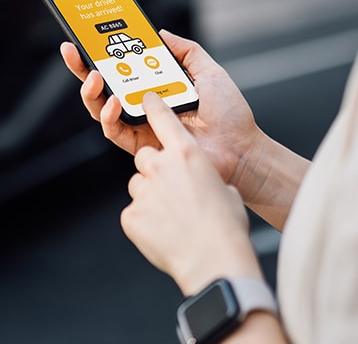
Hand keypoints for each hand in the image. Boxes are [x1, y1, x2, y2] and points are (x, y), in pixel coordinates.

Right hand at [60, 31, 261, 183]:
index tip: (89, 35)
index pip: (126, 67)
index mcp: (160, 85)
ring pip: (102, 108)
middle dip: (84, 69)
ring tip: (94, 77)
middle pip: (105, 86)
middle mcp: (146, 105)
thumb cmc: (230, 114)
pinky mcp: (143, 146)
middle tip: (73, 52)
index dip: (105, 53)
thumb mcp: (209, 71)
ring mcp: (142, 125)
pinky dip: (109, 116)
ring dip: (92, 92)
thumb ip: (186, 51)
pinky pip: (115, 131)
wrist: (241, 148)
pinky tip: (115, 102)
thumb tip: (160, 33)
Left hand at [122, 92, 261, 294]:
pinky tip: (164, 231)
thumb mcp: (226, 189)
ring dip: (151, 194)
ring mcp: (143, 190)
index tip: (146, 99)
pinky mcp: (131, 216)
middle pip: (146, 156)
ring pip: (139, 184)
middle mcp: (161, 166)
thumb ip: (207, 177)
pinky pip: (134, 211)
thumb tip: (204, 183)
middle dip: (156, 168)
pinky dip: (145, 219)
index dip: (153, 106)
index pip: (162, 117)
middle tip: (172, 188)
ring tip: (172, 214)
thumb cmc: (226, 225)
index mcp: (187, 153)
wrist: (213, 259)